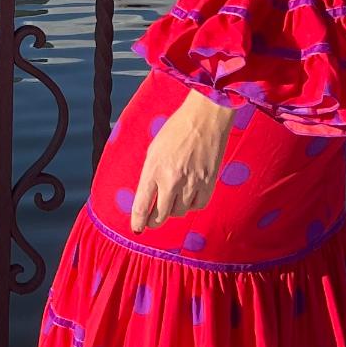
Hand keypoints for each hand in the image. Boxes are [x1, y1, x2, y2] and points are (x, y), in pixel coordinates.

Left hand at [130, 91, 234, 232]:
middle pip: (161, 215)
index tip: (136, 228)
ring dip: (174, 210)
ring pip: (179, 212)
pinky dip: (192, 205)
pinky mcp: (209, 183)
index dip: (138, 221)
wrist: (205, 118)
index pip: (142, 205)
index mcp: (154, 169)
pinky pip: (198, 206)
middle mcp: (172, 180)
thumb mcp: (154, 149)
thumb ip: (149, 173)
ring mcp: (192, 183)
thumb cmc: (177, 129)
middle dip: (154, 221)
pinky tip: (189, 197)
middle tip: (152, 221)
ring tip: (172, 201)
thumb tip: (147, 195)